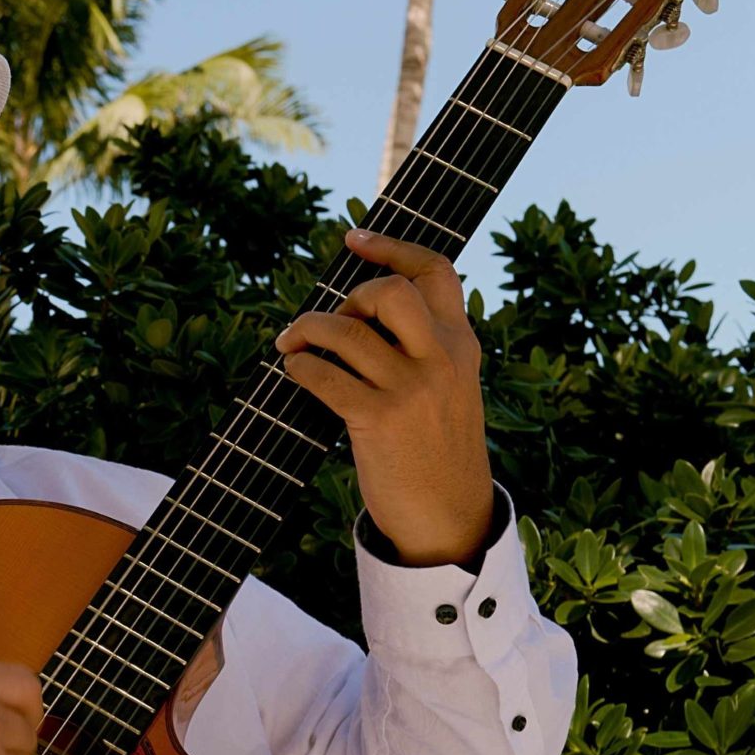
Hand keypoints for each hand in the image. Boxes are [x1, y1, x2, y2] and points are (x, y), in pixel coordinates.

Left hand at [274, 228, 493, 565]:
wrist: (449, 516)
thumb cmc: (436, 447)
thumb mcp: (451, 387)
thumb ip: (424, 345)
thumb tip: (356, 308)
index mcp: (461, 345)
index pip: (436, 272)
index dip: (392, 246)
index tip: (354, 238)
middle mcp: (441, 360)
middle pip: (389, 292)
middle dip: (349, 296)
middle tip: (334, 320)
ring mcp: (411, 390)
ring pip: (346, 332)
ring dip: (307, 330)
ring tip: (293, 343)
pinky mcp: (379, 421)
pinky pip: (324, 376)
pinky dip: (300, 366)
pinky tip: (295, 371)